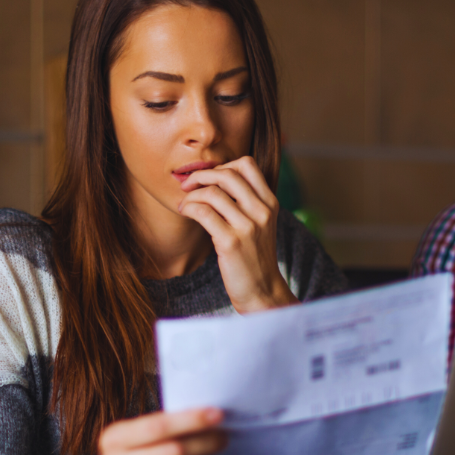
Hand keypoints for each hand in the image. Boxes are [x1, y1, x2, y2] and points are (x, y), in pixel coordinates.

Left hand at [178, 156, 298, 312]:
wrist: (262, 290)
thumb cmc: (254, 257)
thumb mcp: (260, 225)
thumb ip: (247, 202)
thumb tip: (216, 180)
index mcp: (270, 203)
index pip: (247, 164)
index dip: (223, 165)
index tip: (209, 179)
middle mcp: (261, 211)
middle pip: (227, 174)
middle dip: (201, 175)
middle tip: (188, 185)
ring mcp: (247, 227)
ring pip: (212, 192)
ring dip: (191, 195)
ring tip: (184, 204)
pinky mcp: (231, 242)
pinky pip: (203, 212)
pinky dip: (189, 208)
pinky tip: (185, 213)